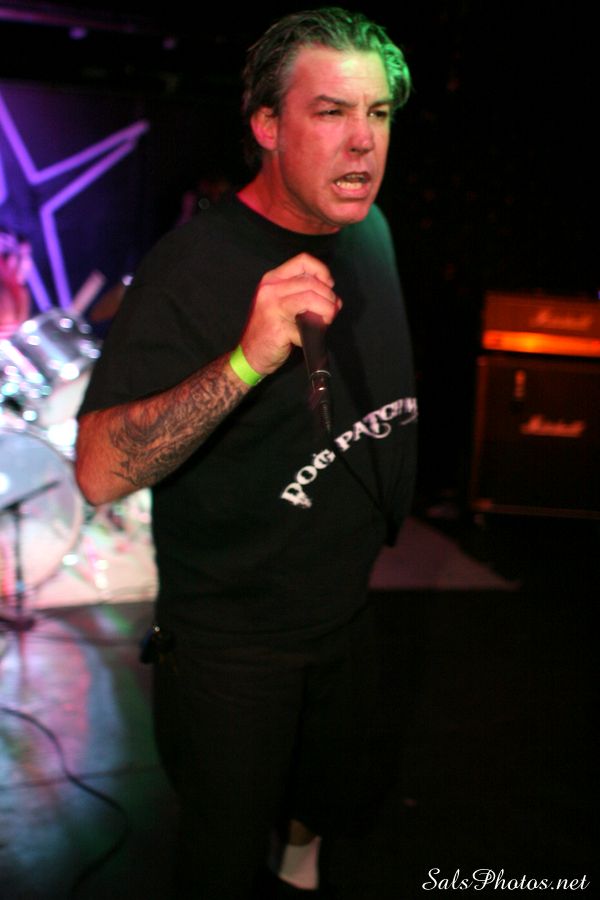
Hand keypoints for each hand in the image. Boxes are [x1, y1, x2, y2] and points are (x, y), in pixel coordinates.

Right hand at [239, 253, 340, 375]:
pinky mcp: (279, 328)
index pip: (302, 261)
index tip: (329, 286)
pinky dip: (314, 333)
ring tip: (325, 322)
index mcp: (272, 280)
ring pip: (311, 299)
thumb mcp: (282, 303)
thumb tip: (335, 300)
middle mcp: (270, 290)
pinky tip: (306, 338)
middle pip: (311, 282)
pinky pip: (307, 326)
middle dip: (329, 297)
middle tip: (331, 311)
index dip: (322, 271)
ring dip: (327, 311)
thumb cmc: (269, 329)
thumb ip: (305, 295)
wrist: (249, 354)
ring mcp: (273, 308)